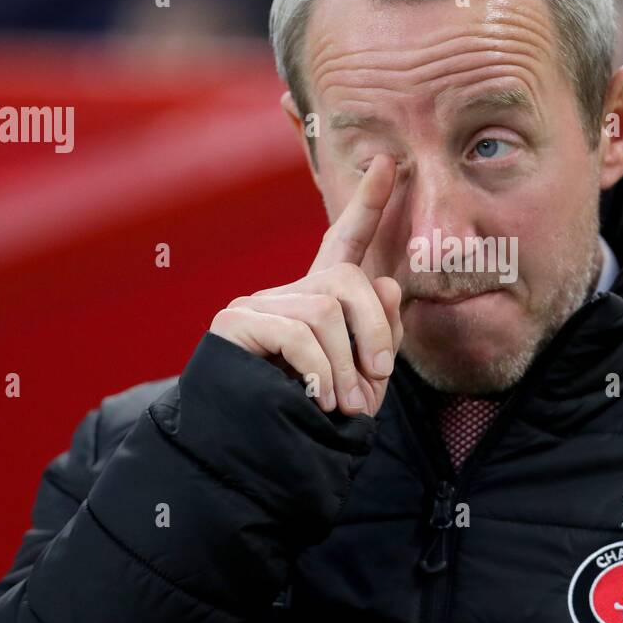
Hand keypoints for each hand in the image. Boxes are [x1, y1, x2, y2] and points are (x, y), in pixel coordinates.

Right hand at [209, 155, 402, 416]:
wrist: (257, 458)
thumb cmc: (316, 421)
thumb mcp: (365, 380)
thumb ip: (381, 333)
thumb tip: (386, 283)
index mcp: (320, 302)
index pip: (347, 243)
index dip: (368, 204)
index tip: (387, 163)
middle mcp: (288, 294)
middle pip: (347, 280)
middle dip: (374, 331)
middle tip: (378, 380)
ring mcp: (258, 304)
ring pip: (325, 311)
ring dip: (345, 367)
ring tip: (342, 405)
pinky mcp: (235, 323)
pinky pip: (297, 333)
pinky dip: (318, 372)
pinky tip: (316, 398)